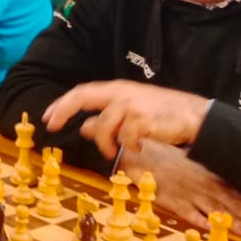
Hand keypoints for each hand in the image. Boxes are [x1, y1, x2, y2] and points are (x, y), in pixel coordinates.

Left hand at [43, 80, 210, 157]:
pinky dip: (128, 145)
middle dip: (63, 110)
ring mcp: (131, 105)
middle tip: (53, 126)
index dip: (61, 104)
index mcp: (116, 89)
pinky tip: (138, 146)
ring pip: (102, 126)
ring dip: (105, 143)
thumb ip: (105, 119)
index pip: (81, 92)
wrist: (194, 116)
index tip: (47, 118)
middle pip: (82, 97)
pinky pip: (124, 137)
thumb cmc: (161, 114)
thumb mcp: (129, 113)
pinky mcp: (142, 120)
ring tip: (114, 151)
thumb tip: (84, 127)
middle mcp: (120, 93)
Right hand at [117, 140, 240, 237]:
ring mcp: (187, 193)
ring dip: (234, 222)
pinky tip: (214, 232)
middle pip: (233, 202)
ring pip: (214, 209)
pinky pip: (188, 213)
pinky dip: (201, 222)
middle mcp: (202, 184)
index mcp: (209, 173)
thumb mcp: (191, 159)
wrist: (137, 152)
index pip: (240, 191)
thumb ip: (208, 171)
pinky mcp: (171, 201)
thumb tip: (230, 180)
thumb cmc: (166, 154)